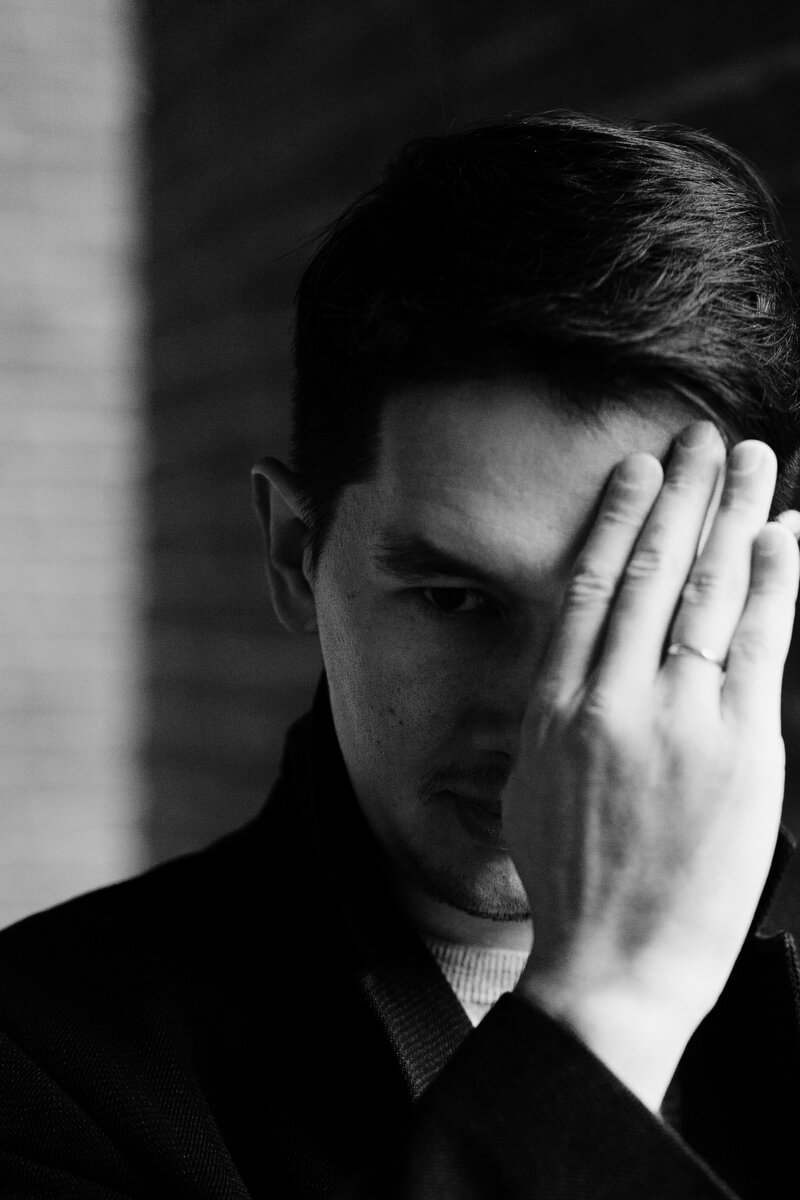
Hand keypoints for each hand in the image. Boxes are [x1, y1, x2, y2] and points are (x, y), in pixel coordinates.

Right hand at [505, 421, 799, 1109]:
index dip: (617, 517)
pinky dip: (776, 583)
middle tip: (702, 438)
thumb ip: (559, 708)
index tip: (638, 469)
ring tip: (750, 461)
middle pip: (651, 572)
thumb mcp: (533, 782)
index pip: (590, 586)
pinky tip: (787, 536)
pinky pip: (761, 646)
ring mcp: (680, 724)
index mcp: (554, 706)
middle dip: (682, 495)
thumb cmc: (570, 880)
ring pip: (707, 594)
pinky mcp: (742, 752)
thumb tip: (586, 648)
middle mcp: (612, 701)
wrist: (612, 965)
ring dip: (734, 518)